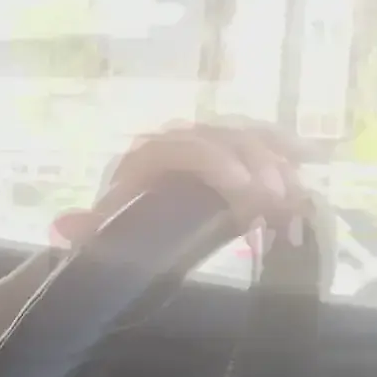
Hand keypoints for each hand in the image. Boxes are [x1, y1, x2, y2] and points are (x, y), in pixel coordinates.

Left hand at [51, 121, 308, 247]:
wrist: (123, 232)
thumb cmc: (111, 237)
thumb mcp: (99, 238)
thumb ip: (87, 233)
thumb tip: (65, 227)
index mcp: (143, 159)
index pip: (182, 147)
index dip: (217, 163)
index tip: (246, 193)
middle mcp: (173, 142)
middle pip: (221, 138)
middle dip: (255, 163)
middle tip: (280, 198)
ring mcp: (203, 143)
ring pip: (243, 137)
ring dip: (275, 160)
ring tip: (298, 192)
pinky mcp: (226, 154)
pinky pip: (256, 142)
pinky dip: (283, 149)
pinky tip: (312, 158)